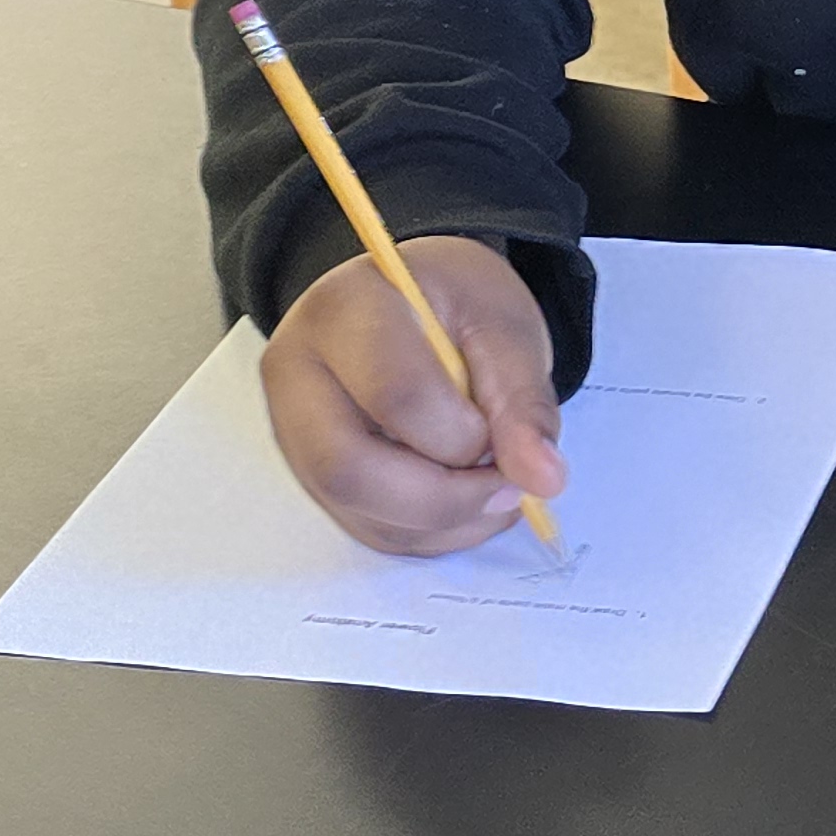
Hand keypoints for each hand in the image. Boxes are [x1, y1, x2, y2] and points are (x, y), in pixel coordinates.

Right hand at [258, 234, 566, 554]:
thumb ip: (523, 401)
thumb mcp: (503, 325)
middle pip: (349, 469)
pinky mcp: (311, 474)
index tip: (513, 438)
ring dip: (443, 522)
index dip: (463, 435)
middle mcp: (297, 374)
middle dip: (444, 499)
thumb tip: (542, 480)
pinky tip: (468, 502)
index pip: (395, 395)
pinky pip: (366, 527)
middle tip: (508, 490)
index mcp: (344, 311)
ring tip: (496, 491)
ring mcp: (293, 431)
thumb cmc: (455, 304)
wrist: (414, 302)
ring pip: (357, 510)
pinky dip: (430, 533)